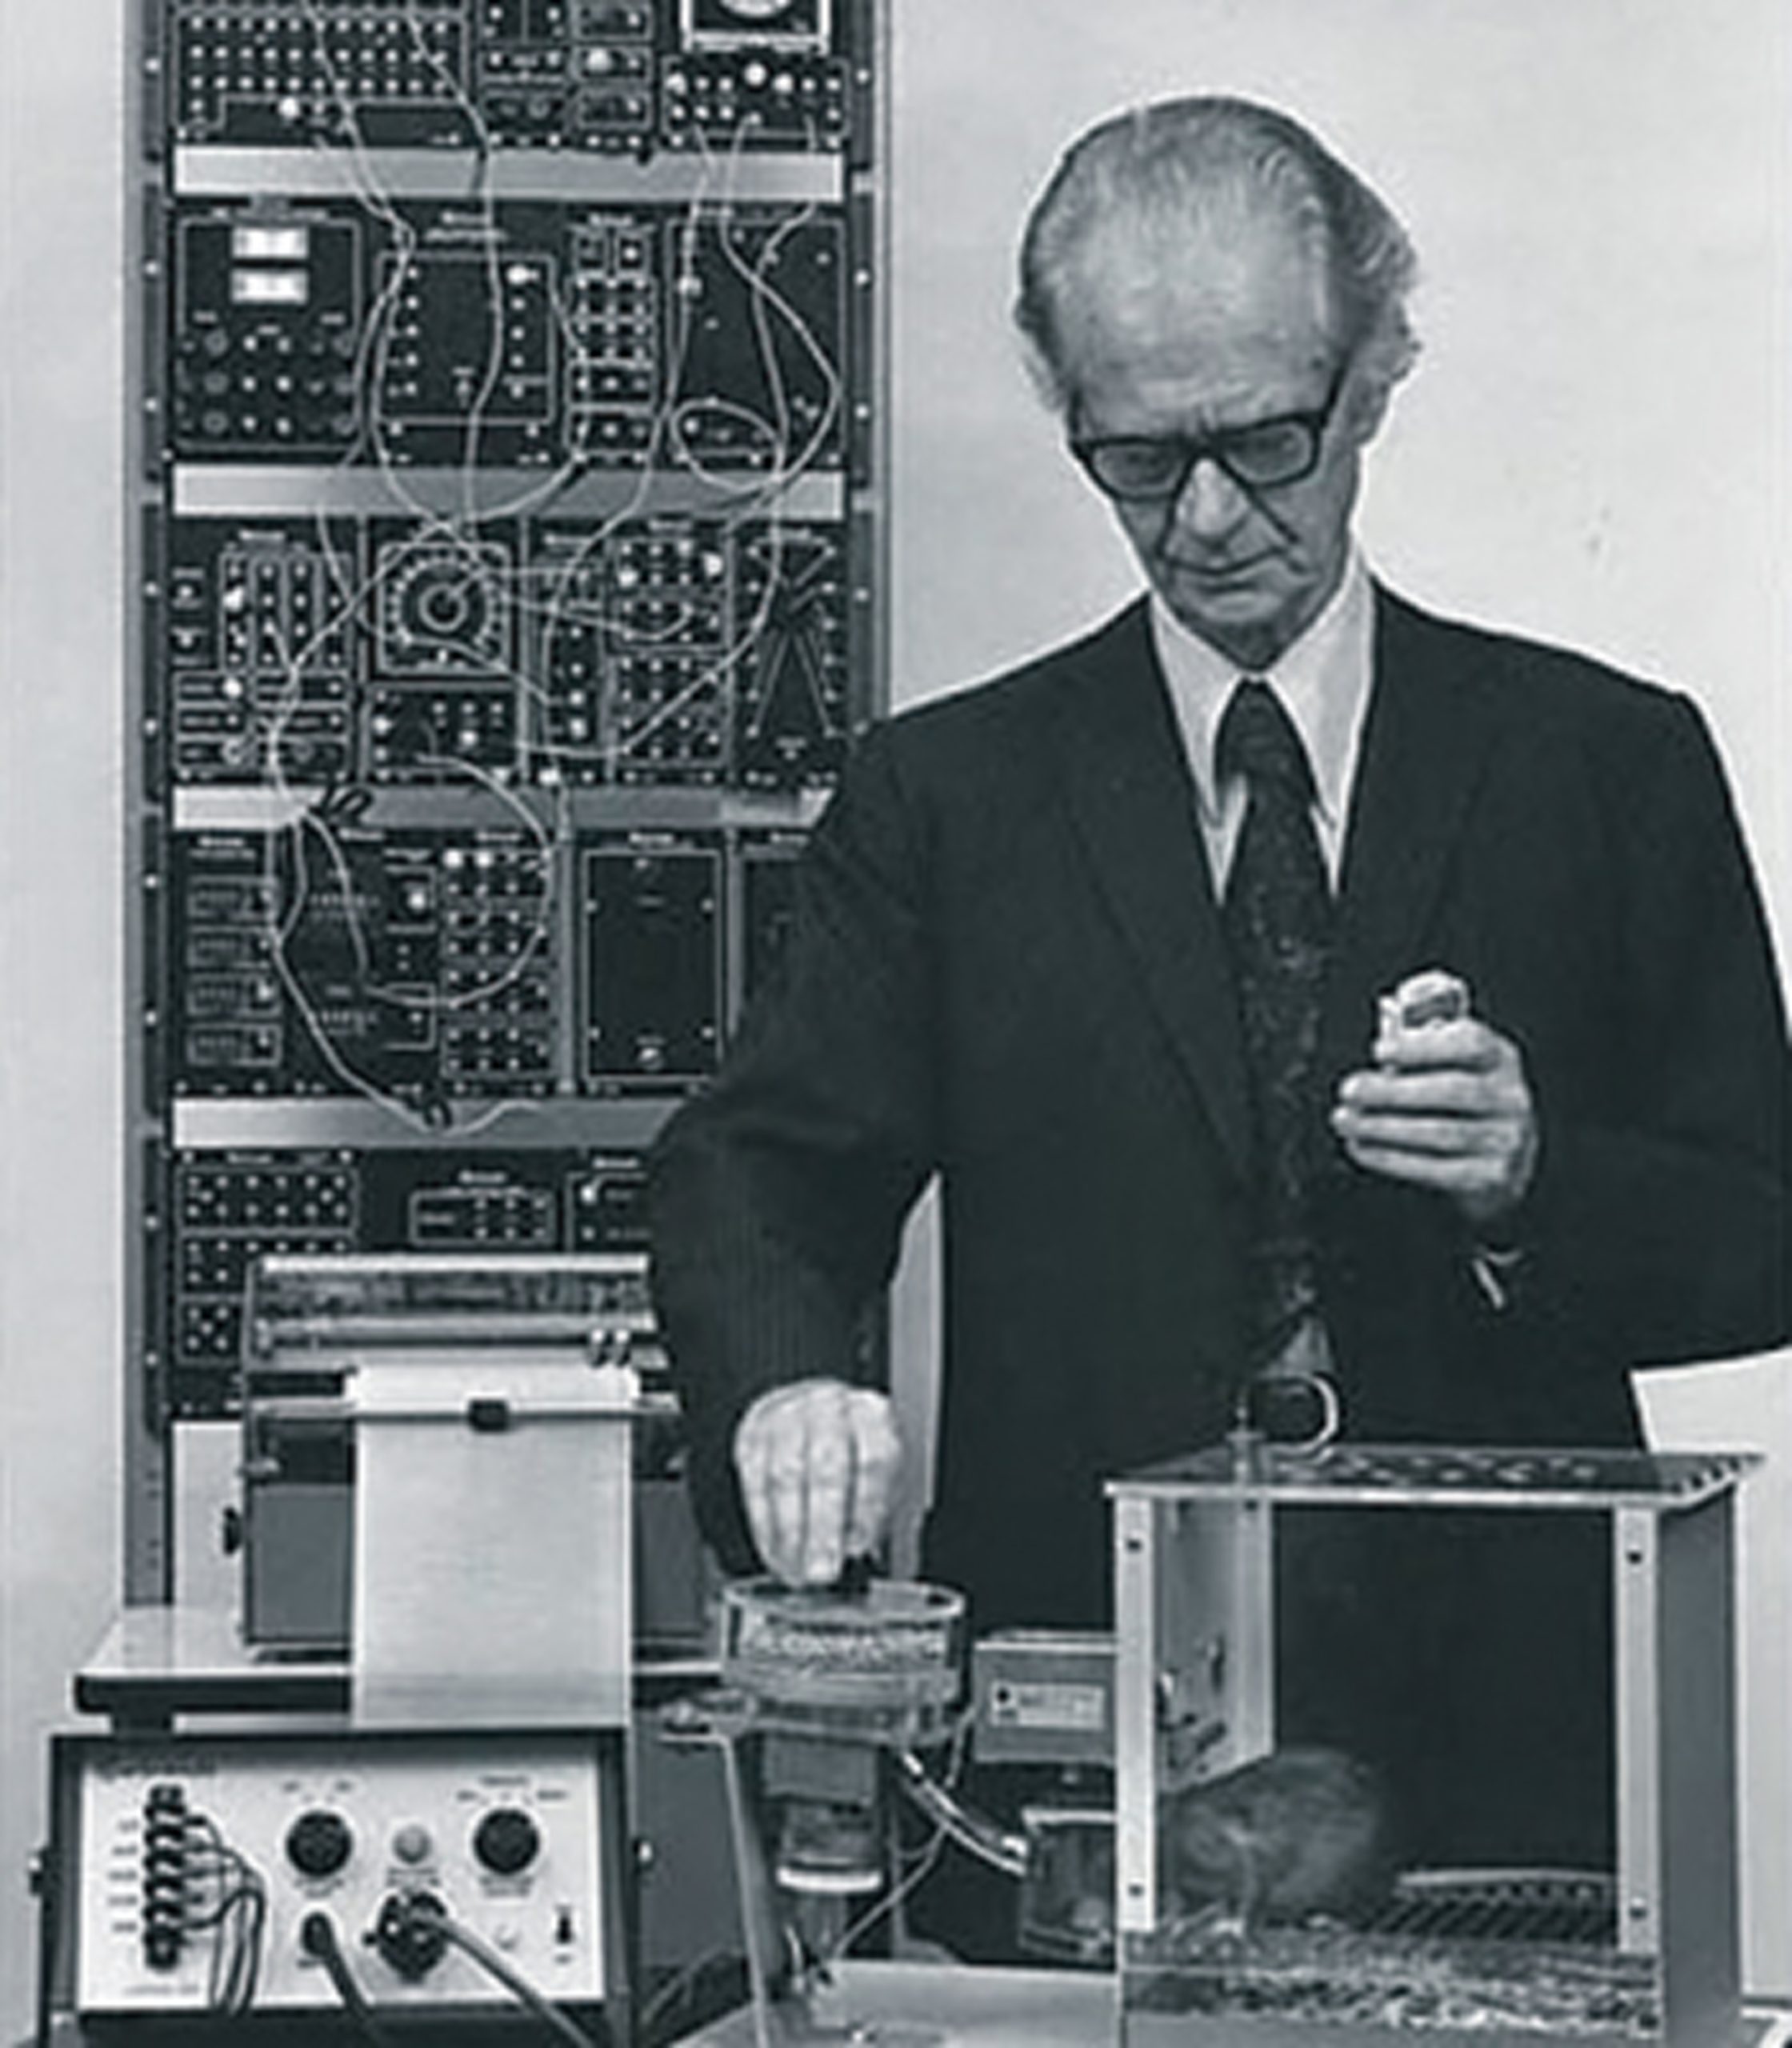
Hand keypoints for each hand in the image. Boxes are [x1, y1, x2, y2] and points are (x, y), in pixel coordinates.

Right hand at [732, 1378, 900, 1587]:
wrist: (807, 1414)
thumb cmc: (849, 1452)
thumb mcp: (875, 1471)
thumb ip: (871, 1509)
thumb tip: (855, 1550)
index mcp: (871, 1415)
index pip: (873, 1459)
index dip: (866, 1509)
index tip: (858, 1548)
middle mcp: (829, 1408)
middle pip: (826, 1467)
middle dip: (823, 1527)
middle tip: (822, 1571)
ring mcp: (787, 1417)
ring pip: (785, 1477)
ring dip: (791, 1533)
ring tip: (797, 1570)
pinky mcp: (753, 1436)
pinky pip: (755, 1485)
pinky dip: (765, 1526)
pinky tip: (776, 1552)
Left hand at [1331, 985, 1538, 1229]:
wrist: (1504, 1162)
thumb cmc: (1462, 1105)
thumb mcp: (1453, 1068)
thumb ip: (1420, 1058)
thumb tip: (1372, 1071)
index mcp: (1500, 1058)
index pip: (1471, 1043)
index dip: (1423, 1045)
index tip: (1379, 1050)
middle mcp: (1510, 1097)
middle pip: (1451, 1090)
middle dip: (1392, 1090)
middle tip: (1350, 1090)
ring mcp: (1506, 1140)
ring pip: (1441, 1132)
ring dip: (1383, 1126)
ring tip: (1347, 1119)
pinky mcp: (1491, 1177)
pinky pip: (1435, 1168)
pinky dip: (1390, 1158)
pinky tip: (1361, 1146)